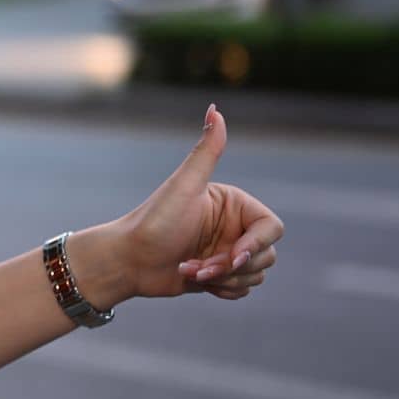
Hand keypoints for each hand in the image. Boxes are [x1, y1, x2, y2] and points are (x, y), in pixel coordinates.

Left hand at [116, 104, 284, 300]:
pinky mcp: (219, 274)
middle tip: (200, 267)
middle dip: (234, 266)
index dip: (256, 245)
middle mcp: (234, 226)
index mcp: (234, 204)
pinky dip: (222, 290)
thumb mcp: (184, 186)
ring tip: (191, 271)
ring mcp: (227, 251)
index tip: (233, 255)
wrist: (127, 260)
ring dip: (225, 279)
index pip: (271, 229)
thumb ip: (206, 151)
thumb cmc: (154, 222)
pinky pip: (243, 289)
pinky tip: (193, 280)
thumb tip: (214, 108)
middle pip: (266, 255)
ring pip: (256, 274)